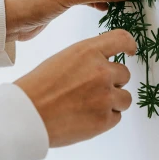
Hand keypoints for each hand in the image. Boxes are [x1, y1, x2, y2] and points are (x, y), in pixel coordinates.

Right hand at [15, 30, 136, 146]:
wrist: (27, 115)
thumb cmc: (39, 87)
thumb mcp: (64, 59)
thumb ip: (88, 59)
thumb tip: (105, 66)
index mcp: (89, 51)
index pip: (122, 39)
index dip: (129, 46)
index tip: (131, 51)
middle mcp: (101, 71)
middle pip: (124, 74)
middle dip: (112, 82)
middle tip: (91, 91)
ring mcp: (105, 96)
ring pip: (125, 98)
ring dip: (112, 102)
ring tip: (88, 106)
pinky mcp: (104, 120)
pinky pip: (116, 117)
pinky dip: (104, 119)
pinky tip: (85, 117)